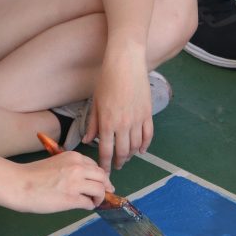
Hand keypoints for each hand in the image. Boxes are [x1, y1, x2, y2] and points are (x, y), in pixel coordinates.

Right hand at [15, 152, 113, 212]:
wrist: (20, 184)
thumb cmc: (33, 175)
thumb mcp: (56, 163)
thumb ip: (71, 168)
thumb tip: (83, 181)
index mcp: (74, 157)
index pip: (95, 166)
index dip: (99, 176)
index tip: (100, 182)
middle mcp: (78, 167)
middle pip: (102, 177)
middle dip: (106, 186)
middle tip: (106, 193)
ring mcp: (76, 183)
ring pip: (100, 190)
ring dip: (100, 197)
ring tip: (94, 202)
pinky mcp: (72, 199)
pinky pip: (89, 203)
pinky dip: (90, 206)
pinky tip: (85, 207)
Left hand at [89, 52, 152, 171]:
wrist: (126, 64)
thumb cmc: (107, 80)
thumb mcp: (95, 102)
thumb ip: (92, 123)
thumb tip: (87, 140)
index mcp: (107, 122)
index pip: (106, 151)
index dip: (105, 164)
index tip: (104, 171)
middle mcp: (123, 125)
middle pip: (123, 152)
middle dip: (119, 162)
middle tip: (116, 167)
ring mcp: (137, 120)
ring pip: (136, 146)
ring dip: (132, 155)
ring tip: (127, 157)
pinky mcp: (148, 114)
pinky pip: (148, 135)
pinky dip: (145, 145)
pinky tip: (142, 150)